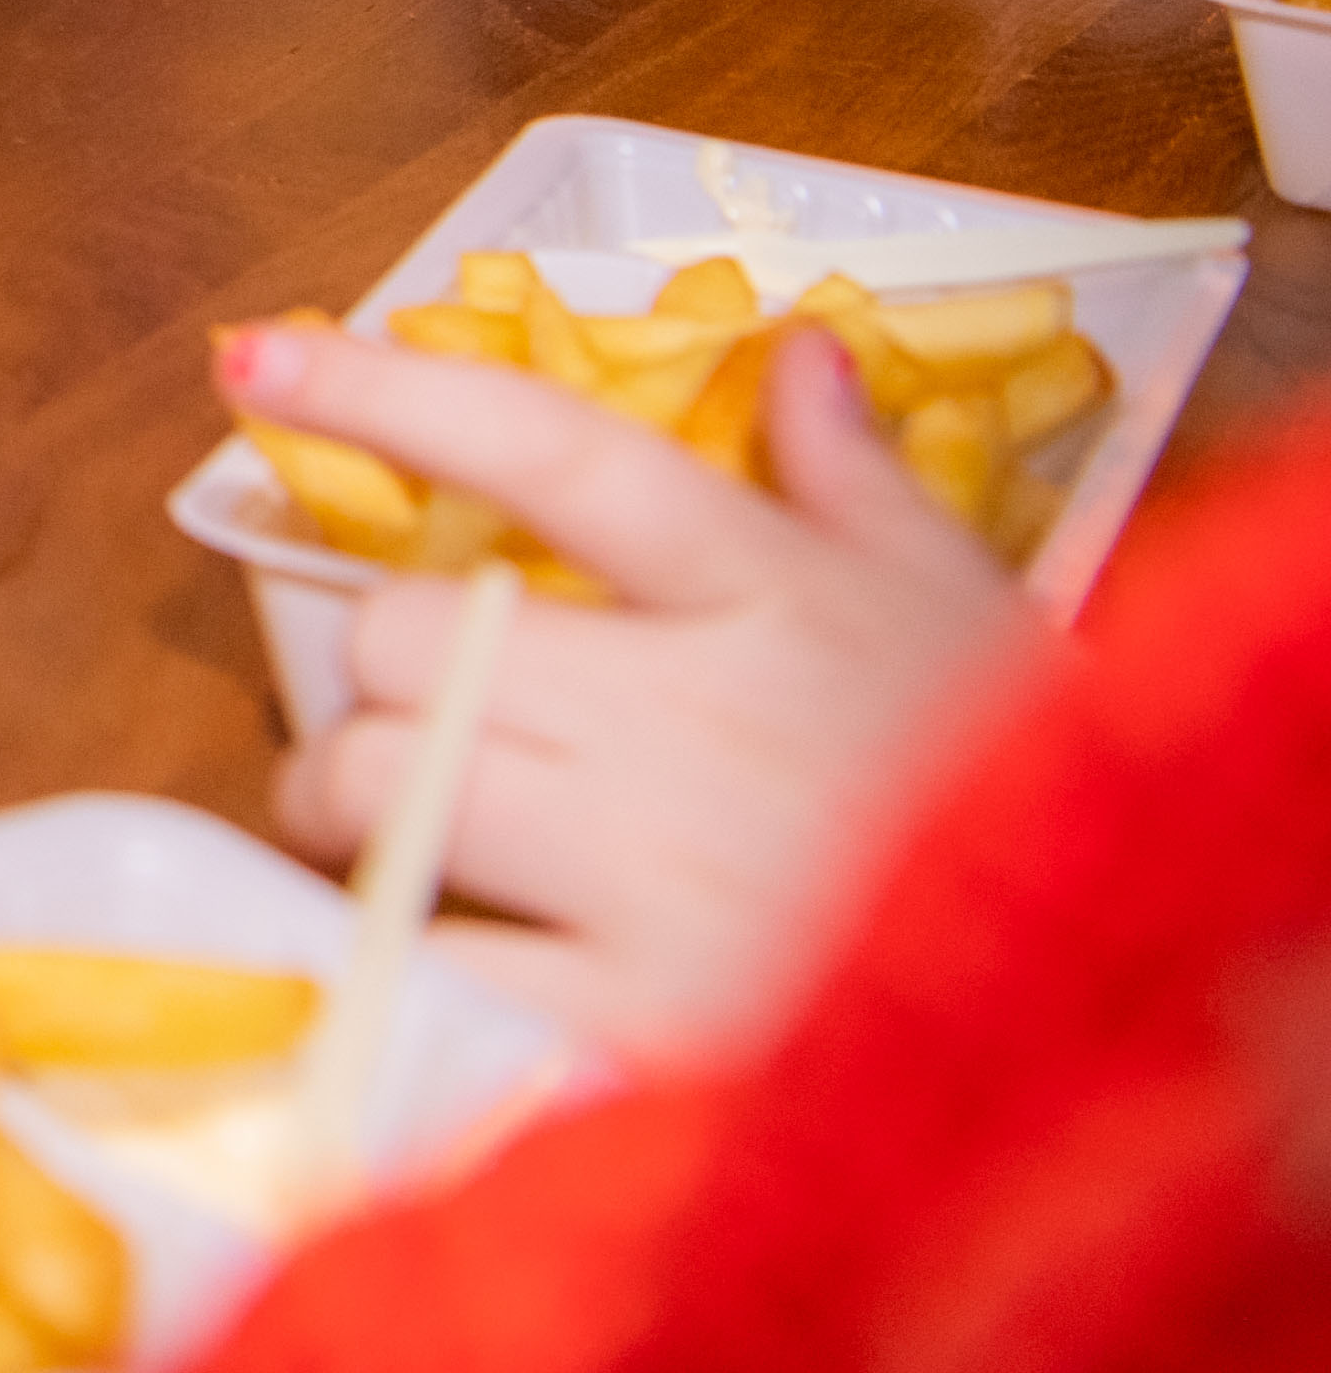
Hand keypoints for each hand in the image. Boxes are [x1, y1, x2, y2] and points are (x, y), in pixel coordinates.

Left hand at [224, 311, 1043, 1060]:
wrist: (1119, 1007)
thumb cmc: (1030, 787)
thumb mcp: (964, 611)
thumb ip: (856, 482)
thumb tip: (793, 352)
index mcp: (772, 595)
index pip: (550, 455)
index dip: (392, 396)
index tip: (254, 358)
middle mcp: (697, 720)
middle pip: (410, 640)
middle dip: (382, 680)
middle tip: (415, 720)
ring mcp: (660, 876)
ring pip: (379, 784)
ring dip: (352, 807)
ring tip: (409, 835)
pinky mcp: (636, 1022)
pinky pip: (432, 949)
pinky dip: (411, 948)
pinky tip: (455, 953)